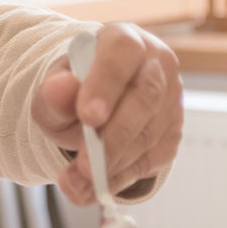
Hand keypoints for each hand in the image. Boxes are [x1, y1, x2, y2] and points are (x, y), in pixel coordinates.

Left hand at [32, 23, 182, 204]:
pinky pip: (153, 158)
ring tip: (78, 182)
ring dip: (113, 164)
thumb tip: (58, 89)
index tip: (88, 117)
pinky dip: (123, 176)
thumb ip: (54, 92)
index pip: (122, 52)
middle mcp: (155, 65)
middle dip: (114, 137)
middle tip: (84, 167)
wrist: (94, 103)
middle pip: (145, 97)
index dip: (106, 84)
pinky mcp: (172, 132)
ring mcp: (170, 99)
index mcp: (124, 41)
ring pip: (149, 134)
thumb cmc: (75, 91)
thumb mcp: (55, 90)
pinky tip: (97, 186)